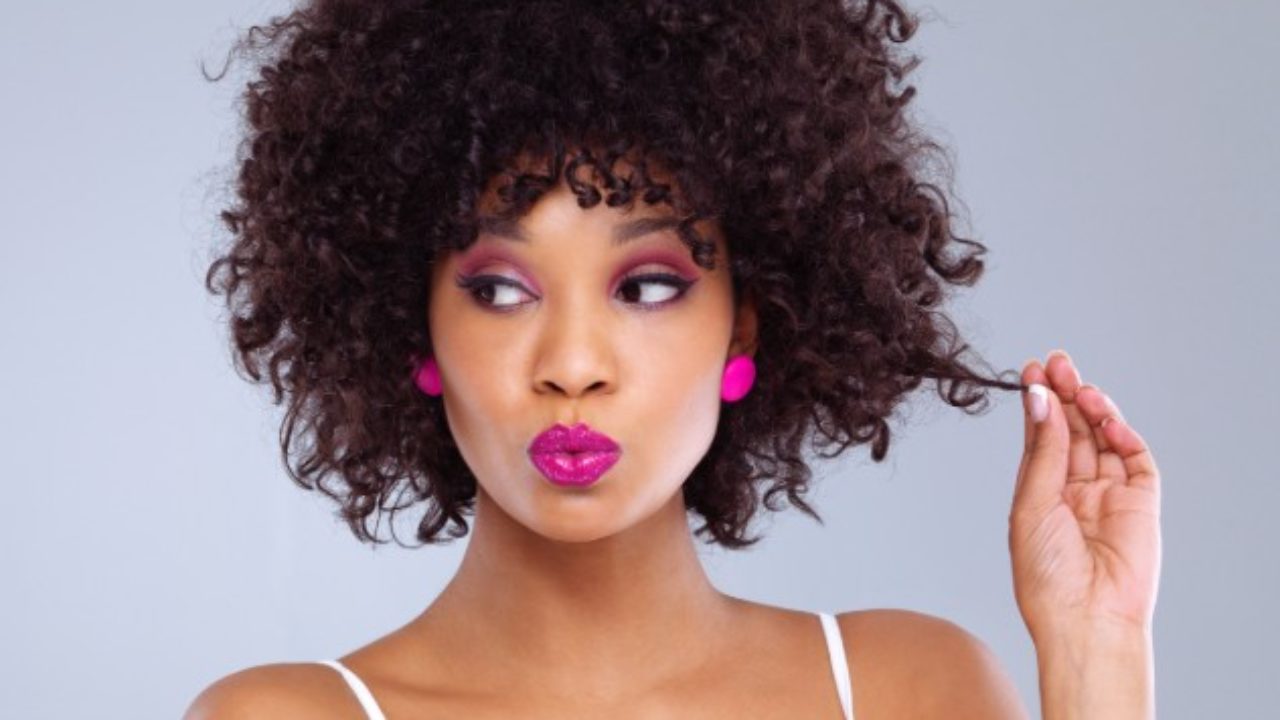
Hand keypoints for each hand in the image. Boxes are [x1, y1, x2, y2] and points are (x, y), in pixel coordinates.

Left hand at [1009, 350, 1161, 643]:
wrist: (1085, 617)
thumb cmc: (1046, 574)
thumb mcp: (1031, 504)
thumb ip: (1041, 452)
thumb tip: (1040, 399)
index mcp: (1040, 492)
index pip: (1040, 437)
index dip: (1038, 403)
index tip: (1030, 371)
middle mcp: (1073, 489)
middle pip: (1071, 430)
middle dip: (1064, 394)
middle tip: (1055, 362)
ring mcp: (1108, 494)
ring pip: (1101, 438)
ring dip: (1090, 408)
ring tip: (1078, 384)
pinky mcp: (1140, 502)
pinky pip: (1134, 460)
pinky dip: (1122, 436)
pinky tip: (1105, 418)